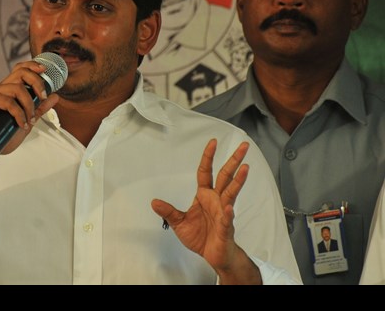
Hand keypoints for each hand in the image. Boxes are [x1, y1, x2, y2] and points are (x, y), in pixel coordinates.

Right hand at [0, 59, 58, 154]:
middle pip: (21, 72)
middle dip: (37, 82)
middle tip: (43, 97)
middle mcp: (0, 87)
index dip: (33, 66)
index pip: (20, 69)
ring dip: (29, 105)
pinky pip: (10, 102)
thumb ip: (39, 109)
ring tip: (29, 121)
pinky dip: (19, 114)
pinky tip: (20, 124)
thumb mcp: (26, 121)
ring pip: (18, 88)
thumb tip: (54, 96)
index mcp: (8, 90)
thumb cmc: (0, 137)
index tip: (45, 70)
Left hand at [151, 138, 258, 281]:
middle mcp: (216, 200)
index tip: (213, 142)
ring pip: (232, 193)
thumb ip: (168, 211)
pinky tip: (229, 208)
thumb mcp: (179, 223)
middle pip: (225, 176)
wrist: (213, 256)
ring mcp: (223, 213)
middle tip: (243, 146)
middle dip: (233, 161)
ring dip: (238, 181)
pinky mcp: (225, 228)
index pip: (206, 172)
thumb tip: (153, 202)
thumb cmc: (200, 237)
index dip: (208, 157)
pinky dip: (227, 214)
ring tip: (245, 167)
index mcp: (204, 196)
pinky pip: (227, 219)